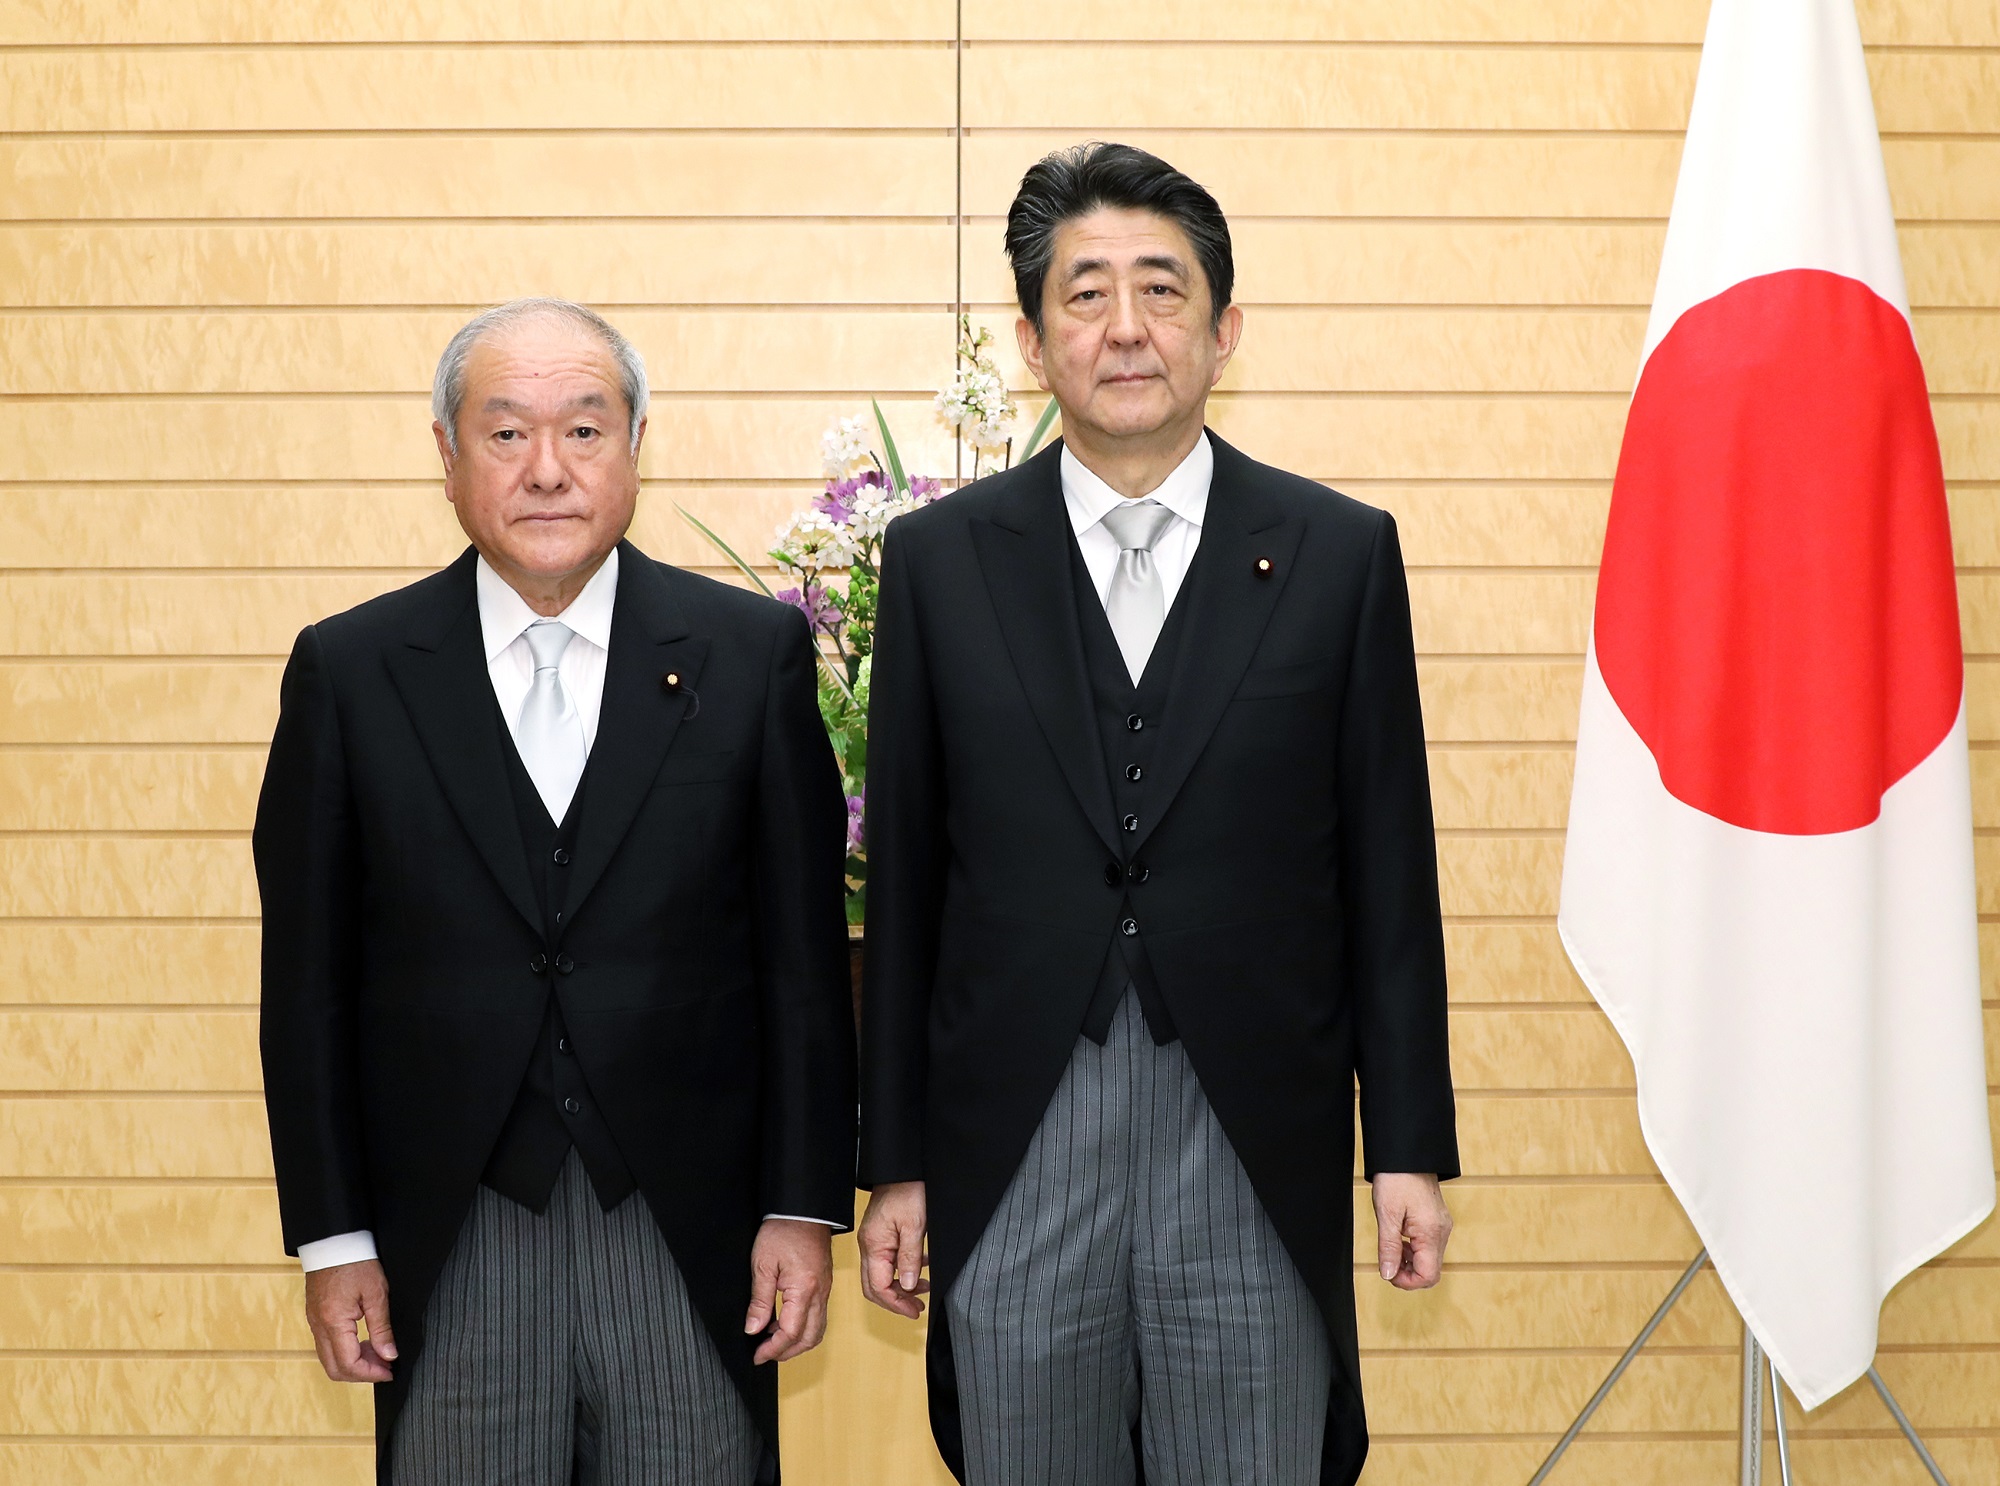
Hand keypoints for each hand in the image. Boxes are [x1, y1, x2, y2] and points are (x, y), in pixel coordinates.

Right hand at [304, 1258, 397, 1382]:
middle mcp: (318, 1327)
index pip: (349, 1364)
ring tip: (379, 1353)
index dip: (371, 1374)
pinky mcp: (315, 1317)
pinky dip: (345, 1351)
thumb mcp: (376, 1293)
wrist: (334, 1241)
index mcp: (333, 1322)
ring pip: (329, 1359)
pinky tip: (364, 1341)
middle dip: (361, 1374)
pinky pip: (326, 1346)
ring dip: (353, 1363)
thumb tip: (390, 1355)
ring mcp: (314, 1323)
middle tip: (385, 1366)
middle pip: (335, 1369)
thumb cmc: (356, 1261)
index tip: (390, 1372)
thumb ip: (381, 1328)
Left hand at [744, 1219, 833, 1364]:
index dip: (773, 1349)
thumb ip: (759, 1301)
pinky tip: (783, 1322)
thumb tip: (753, 1329)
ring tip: (772, 1340)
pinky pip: (818, 1316)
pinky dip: (802, 1328)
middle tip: (764, 1353)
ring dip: (796, 1342)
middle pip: (809, 1338)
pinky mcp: (824, 1285)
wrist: (804, 1210)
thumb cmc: (783, 1231)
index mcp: (804, 1289)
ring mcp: (825, 1290)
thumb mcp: (763, 1265)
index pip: (791, 1333)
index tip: (757, 1355)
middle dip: (786, 1352)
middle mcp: (820, 1294)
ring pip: (817, 1330)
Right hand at [857, 1181, 928, 1318]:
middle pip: (875, 1286)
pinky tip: (921, 1267)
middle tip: (918, 1308)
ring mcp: (873, 1240)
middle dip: (896, 1300)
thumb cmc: (907, 1191)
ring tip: (924, 1289)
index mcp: (874, 1246)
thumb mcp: (915, 1226)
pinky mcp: (881, 1235)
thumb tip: (907, 1285)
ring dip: (902, 1286)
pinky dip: (903, 1269)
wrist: (902, 1169)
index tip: (914, 1311)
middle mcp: (869, 1246)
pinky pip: (888, 1260)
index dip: (896, 1304)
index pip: (878, 1287)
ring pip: (882, 1275)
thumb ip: (910, 1258)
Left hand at [1372, 1172, 1451, 1289]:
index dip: (1407, 1282)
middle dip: (1408, 1273)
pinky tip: (1400, 1238)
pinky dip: (1414, 1249)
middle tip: (1387, 1262)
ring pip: (1429, 1259)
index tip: (1388, 1273)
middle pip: (1431, 1271)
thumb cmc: (1397, 1178)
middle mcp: (1442, 1232)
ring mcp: (1441, 1226)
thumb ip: (1389, 1248)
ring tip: (1391, 1246)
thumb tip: (1388, 1275)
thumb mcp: (1387, 1214)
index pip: (1428, 1276)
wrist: (1407, 1153)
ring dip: (1410, 1261)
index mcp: (1432, 1233)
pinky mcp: (1437, 1221)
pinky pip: (1429, 1246)